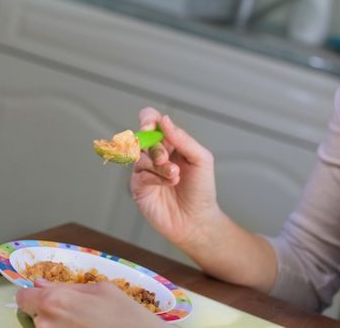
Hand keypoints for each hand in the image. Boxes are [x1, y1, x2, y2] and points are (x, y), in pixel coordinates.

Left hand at [15, 280, 163, 327]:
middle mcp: (47, 324)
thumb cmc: (126, 316)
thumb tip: (41, 283)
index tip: (44, 297)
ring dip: (58, 326)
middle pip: (34, 315)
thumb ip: (67, 286)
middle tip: (75, 314)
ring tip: (84, 325)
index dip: (34, 295)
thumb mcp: (100, 290)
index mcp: (54, 301)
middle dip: (48, 312)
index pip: (23, 298)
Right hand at [131, 107, 219, 249]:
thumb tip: (164, 120)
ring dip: (159, 165)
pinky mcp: (138, 187)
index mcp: (168, 142)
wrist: (197, 220)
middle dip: (155, 147)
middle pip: (142, 137)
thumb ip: (183, 138)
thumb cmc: (201, 190)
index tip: (151, 126)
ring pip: (140, 156)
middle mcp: (153, 154)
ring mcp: (144, 170)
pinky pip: (139, 174)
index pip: (150, 121)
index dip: (147, 119)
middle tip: (166, 158)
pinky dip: (155, 177)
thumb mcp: (201, 159)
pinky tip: (169, 183)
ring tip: (175, 176)